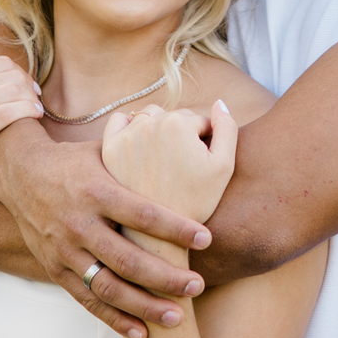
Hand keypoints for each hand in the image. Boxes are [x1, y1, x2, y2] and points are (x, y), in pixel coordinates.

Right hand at [0, 38, 41, 206]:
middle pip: (8, 75)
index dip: (17, 71)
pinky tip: (35, 114)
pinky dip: (25, 110)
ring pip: (10, 91)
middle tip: (35, 95)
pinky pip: (6, 113)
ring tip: (37, 106)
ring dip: (30, 96)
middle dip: (28, 83)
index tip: (26, 85)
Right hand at [0, 120, 215, 337]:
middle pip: (127, 258)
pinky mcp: (55, 269)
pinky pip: (87, 300)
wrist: (19, 173)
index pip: (141, 213)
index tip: (206, 238)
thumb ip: (140, 152)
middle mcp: (78, 223)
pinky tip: (142, 333)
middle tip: (197, 287)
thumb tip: (188, 133)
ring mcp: (64, 250)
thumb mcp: (104, 149)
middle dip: (165, 276)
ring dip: (143, 306)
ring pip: (107, 287)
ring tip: (177, 318)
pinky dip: (114, 319)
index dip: (175, 228)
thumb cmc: (75, 160)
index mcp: (96, 190)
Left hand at [102, 101, 235, 230]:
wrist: (157, 234)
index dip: (205, 143)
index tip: (200, 166)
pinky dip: (129, 126)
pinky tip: (139, 146)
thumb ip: (227, 128)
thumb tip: (219, 103)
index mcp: (179, 123)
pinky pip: (120, 121)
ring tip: (163, 159)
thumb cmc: (195, 201)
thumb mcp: (224, 167)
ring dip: (158, 129)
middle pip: (174, 117)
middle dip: (182, 136)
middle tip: (181, 166)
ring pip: (150, 117)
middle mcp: (150, 122)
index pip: (199, 121)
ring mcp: (127, 134)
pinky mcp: (109, 146)